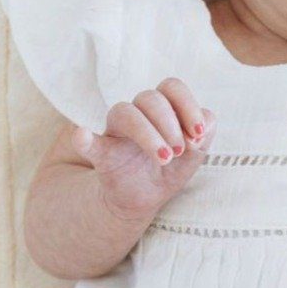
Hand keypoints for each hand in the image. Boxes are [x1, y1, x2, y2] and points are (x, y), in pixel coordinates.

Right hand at [74, 77, 215, 220]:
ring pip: (125, 112)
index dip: (187, 105)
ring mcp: (116, 131)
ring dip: (148, 134)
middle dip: (169, 124)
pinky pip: (87, 141)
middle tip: (178, 151)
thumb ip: (202, 137)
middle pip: (150, 98)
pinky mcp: (100, 153)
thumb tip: (204, 123)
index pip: (171, 88)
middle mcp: (138, 114)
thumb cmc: (169, 170)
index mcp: (162, 109)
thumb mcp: (194, 156)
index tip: (198, 133)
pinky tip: (82, 135)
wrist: (143, 199)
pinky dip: (84, 138)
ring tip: (164, 158)